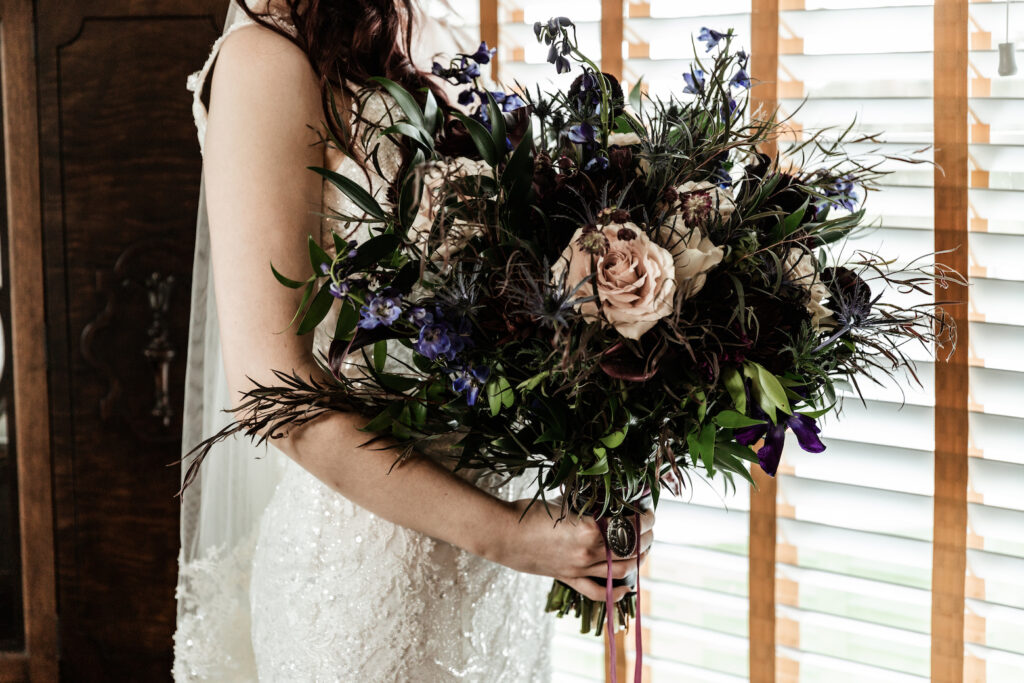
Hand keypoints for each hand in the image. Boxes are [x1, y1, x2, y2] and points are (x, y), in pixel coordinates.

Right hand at [491, 498, 654, 602]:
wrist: (503, 533)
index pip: (630, 525)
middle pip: (631, 548)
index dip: (644, 518)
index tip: (648, 511)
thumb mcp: (564, 501)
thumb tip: (610, 499)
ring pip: (621, 570)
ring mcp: (579, 568)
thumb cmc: (530, 512)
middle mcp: (588, 552)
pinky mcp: (569, 577)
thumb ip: (589, 503)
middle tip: (649, 527)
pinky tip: (628, 588)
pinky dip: (616, 593)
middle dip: (646, 536)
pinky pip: (597, 592)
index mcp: (589, 528)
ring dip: (638, 560)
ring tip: (643, 549)